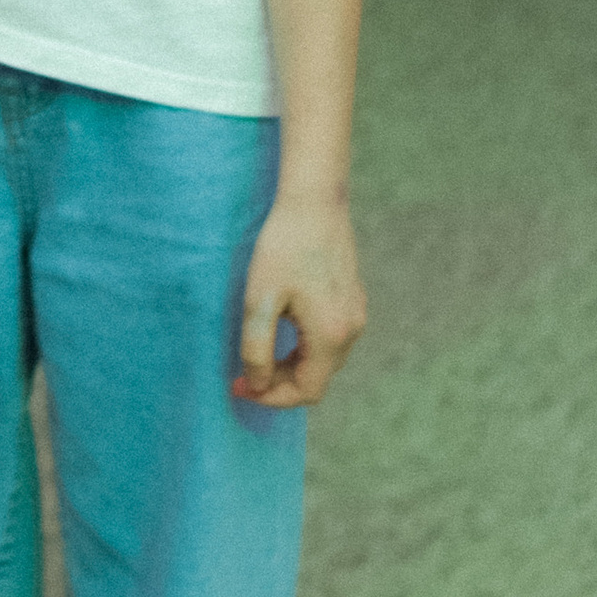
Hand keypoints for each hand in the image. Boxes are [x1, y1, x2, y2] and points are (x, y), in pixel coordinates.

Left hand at [232, 191, 366, 408]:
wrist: (314, 200)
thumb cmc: (283, 246)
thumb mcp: (260, 299)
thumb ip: (257, 348)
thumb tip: (257, 384)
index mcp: (332, 335)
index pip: (307, 391)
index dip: (271, 397)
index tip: (240, 386)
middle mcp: (352, 329)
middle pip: (317, 378)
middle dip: (279, 382)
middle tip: (243, 372)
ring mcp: (356, 312)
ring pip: (324, 359)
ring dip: (291, 364)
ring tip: (259, 352)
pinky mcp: (352, 297)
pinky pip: (329, 337)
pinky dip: (304, 346)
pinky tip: (282, 328)